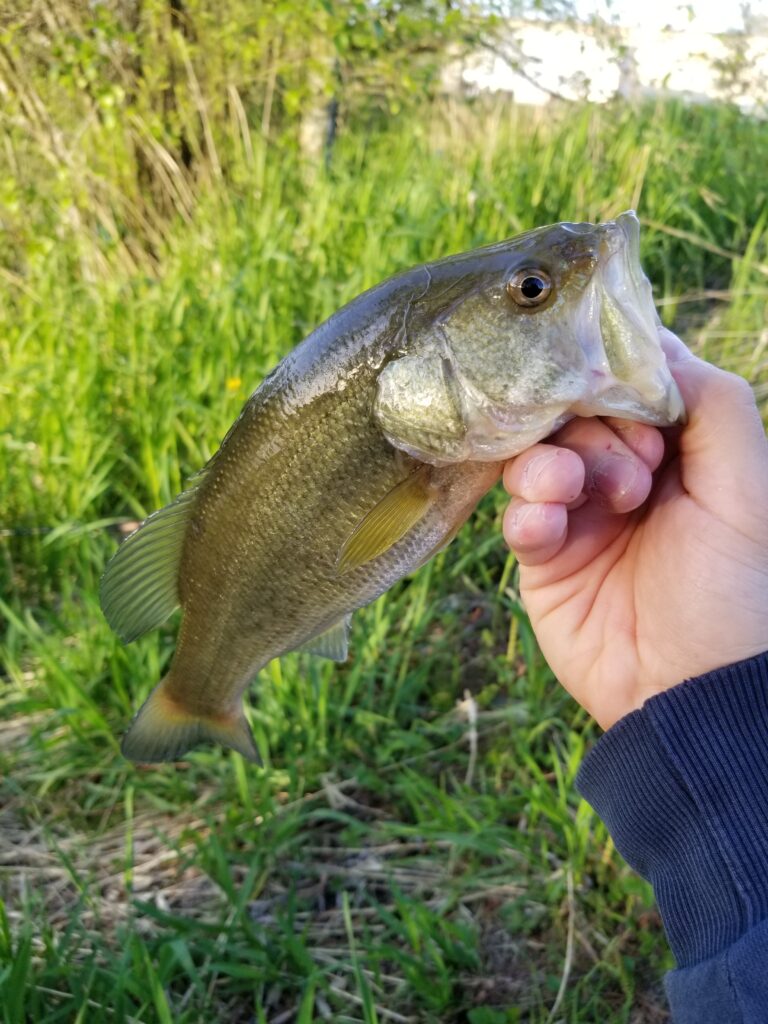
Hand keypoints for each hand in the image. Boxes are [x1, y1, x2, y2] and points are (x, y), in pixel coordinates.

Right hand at [502, 329, 767, 729]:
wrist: (690, 694)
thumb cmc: (733, 591)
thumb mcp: (748, 490)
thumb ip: (714, 404)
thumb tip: (655, 345)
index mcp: (679, 454)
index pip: (630, 386)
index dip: (618, 380)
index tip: (619, 394)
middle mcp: (626, 476)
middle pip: (576, 414)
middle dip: (592, 431)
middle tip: (630, 473)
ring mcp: (580, 516)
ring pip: (537, 456)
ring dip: (550, 465)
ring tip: (573, 494)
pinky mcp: (543, 557)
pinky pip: (516, 515)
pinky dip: (527, 513)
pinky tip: (546, 528)